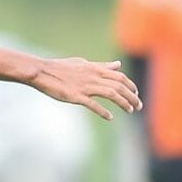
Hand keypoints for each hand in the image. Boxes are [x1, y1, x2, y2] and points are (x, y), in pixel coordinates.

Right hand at [27, 57, 141, 119]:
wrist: (42, 72)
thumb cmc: (61, 67)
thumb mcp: (84, 63)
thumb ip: (102, 66)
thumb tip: (118, 65)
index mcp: (95, 68)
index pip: (120, 77)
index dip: (131, 85)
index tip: (136, 94)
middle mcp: (93, 76)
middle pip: (119, 86)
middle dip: (132, 96)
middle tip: (139, 106)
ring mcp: (85, 87)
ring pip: (111, 94)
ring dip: (123, 103)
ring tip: (130, 111)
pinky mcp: (76, 96)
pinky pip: (93, 105)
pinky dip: (103, 111)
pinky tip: (110, 117)